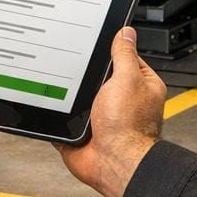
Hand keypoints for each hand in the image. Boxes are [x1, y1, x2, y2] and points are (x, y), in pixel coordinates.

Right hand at [56, 27, 165, 196]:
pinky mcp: (83, 130)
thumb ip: (125, 54)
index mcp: (140, 86)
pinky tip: (56, 106)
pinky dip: (60, 113)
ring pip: (81, 95)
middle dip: (87, 74)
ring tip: (66, 89)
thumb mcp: (127, 79)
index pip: (125, 58)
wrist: (112, 163)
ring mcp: (102, 116)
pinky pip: (66, 116)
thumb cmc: (128, 127)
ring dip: (72, 95)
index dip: (112, 49)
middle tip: (77, 67)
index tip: (97, 40)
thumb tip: (126, 33)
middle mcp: (122, 101)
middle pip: (99, 76)